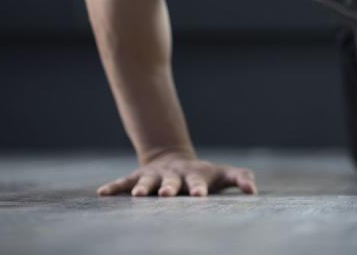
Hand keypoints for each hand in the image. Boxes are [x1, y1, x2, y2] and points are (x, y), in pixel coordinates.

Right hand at [97, 151, 257, 196]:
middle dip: (169, 187)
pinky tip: (102, 193)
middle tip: (167, 194)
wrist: (176, 159)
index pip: (198, 182)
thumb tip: (253, 191)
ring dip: (142, 187)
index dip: (198, 188)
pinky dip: (114, 186)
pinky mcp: (139, 176)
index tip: (199, 196)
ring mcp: (155, 175)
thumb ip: (240, 178)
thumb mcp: (223, 174)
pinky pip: (125, 181)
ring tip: (137, 196)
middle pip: (171, 181)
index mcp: (195, 175)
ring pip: (147, 181)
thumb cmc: (204, 174)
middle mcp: (174, 175)